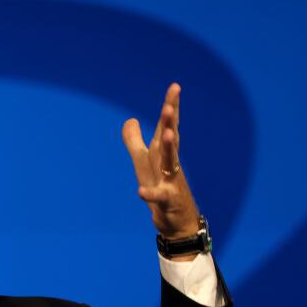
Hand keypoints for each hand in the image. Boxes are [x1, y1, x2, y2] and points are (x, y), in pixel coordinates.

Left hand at [121, 83, 201, 254]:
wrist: (176, 220)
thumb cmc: (161, 186)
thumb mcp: (143, 162)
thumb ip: (134, 141)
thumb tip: (130, 119)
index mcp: (162, 152)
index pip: (167, 126)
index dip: (170, 106)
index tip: (175, 86)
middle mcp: (169, 163)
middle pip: (171, 139)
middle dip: (170, 122)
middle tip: (170, 104)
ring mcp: (171, 181)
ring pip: (171, 162)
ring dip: (170, 148)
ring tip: (169, 134)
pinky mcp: (167, 201)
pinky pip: (159, 196)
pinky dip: (150, 194)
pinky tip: (141, 191)